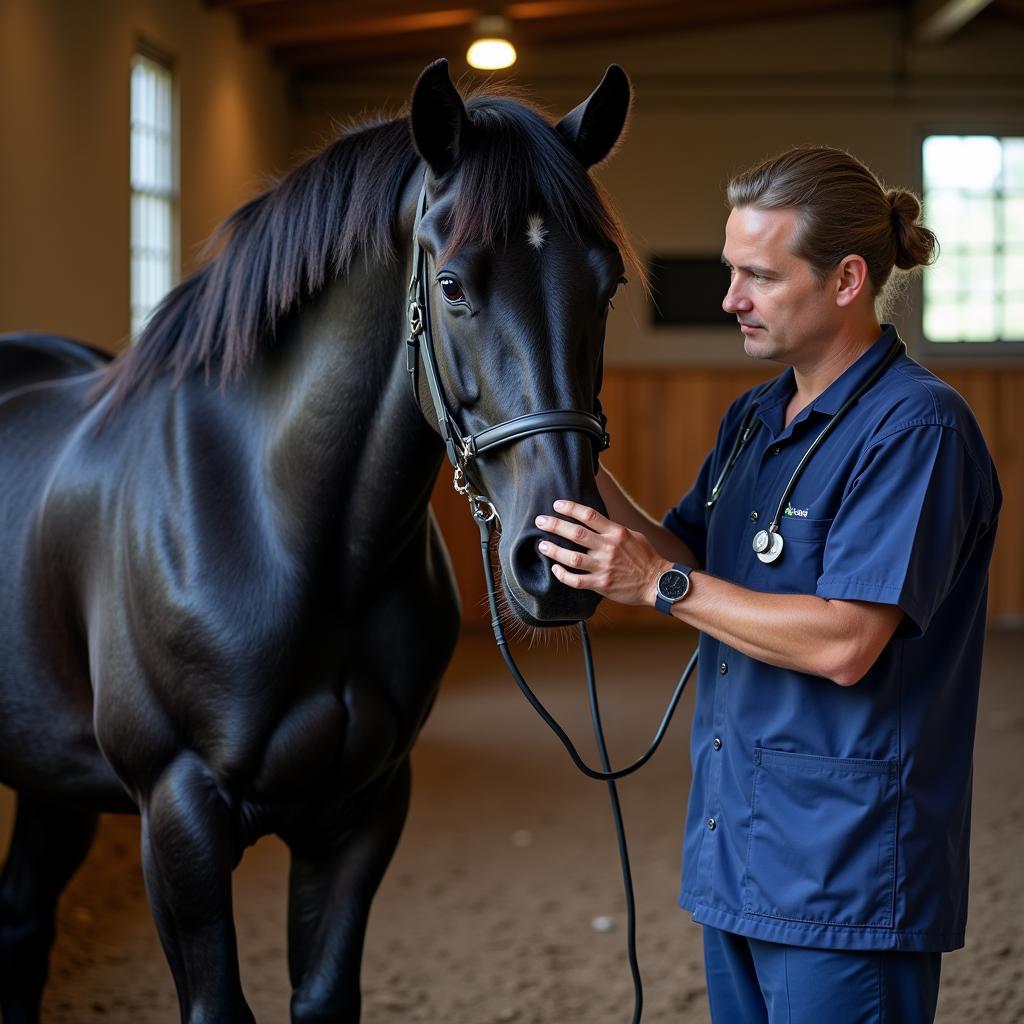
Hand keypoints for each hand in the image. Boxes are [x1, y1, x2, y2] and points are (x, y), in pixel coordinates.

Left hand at [535, 500, 670, 606]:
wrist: (657, 582)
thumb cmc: (645, 557)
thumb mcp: (632, 536)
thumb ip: (612, 529)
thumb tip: (592, 521)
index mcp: (616, 532)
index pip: (589, 515)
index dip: (570, 508)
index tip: (556, 505)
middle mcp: (608, 548)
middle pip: (575, 533)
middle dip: (554, 525)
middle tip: (540, 521)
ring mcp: (604, 567)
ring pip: (571, 557)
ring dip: (554, 550)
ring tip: (542, 546)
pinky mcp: (601, 584)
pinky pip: (576, 580)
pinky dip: (562, 575)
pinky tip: (554, 569)